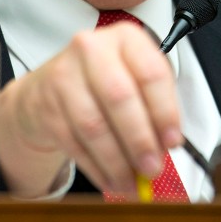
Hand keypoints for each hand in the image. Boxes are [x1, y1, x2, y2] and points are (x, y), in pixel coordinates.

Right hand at [0, 20, 182, 197]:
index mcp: (125, 38)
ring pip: (94, 125)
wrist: (49, 87)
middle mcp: (92, 49)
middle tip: (153, 168)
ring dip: (117, 161)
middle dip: (140, 140)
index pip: (151, 73)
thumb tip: (165, 145)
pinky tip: (111, 179)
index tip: (172, 142)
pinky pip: (75, 143)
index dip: (165, 112)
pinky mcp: (47, 105)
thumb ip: (154, 107)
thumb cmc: (103, 82)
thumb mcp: (135, 79)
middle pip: (120, 98)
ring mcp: (64, 75)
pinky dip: (96, 168)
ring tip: (132, 183)